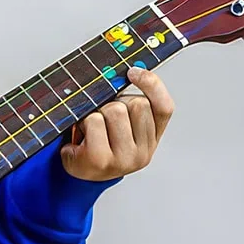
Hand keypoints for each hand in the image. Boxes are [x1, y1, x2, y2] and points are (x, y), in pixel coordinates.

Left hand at [60, 66, 173, 180]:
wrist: (79, 172)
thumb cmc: (99, 140)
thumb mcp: (120, 123)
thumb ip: (129, 103)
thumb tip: (126, 72)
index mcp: (152, 138)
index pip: (164, 108)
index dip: (152, 85)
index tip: (133, 71)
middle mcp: (144, 152)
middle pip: (137, 104)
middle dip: (115, 101)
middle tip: (102, 115)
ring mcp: (124, 159)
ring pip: (115, 110)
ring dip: (97, 111)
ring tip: (91, 127)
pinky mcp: (101, 160)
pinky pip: (95, 120)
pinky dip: (84, 121)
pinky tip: (82, 135)